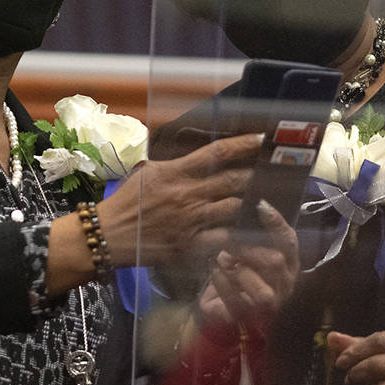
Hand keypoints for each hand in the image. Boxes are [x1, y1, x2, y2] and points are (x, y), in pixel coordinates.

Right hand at [99, 134, 261, 266]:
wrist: (109, 236)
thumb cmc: (126, 202)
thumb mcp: (148, 173)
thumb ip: (174, 166)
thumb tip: (197, 159)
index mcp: (176, 173)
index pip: (216, 153)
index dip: (242, 144)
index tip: (261, 139)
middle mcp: (188, 195)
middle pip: (233, 180)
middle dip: (256, 174)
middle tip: (275, 170)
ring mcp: (192, 221)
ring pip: (234, 208)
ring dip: (252, 204)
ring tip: (268, 199)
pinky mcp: (192, 245)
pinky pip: (225, 238)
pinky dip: (239, 234)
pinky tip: (252, 231)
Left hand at [202, 199, 299, 329]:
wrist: (220, 310)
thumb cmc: (236, 276)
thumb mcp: (245, 251)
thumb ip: (251, 235)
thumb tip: (250, 205)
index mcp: (288, 265)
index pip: (289, 241)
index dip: (277, 223)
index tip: (259, 205)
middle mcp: (285, 286)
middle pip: (276, 262)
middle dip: (248, 249)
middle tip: (227, 241)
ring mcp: (270, 307)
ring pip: (262, 290)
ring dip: (237, 270)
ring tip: (222, 259)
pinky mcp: (249, 320)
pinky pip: (237, 302)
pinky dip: (222, 283)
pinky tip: (213, 269)